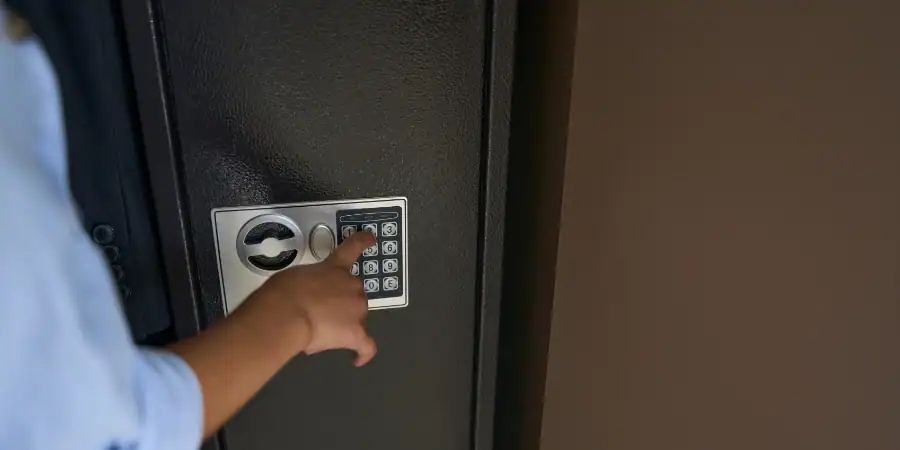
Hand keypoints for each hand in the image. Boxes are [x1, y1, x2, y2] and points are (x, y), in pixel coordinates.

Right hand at [252, 231, 377, 365]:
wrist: (286, 312)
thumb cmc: (282, 292)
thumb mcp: (294, 279)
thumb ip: (308, 286)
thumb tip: (307, 304)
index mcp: (334, 268)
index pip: (353, 248)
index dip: (362, 242)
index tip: (370, 238)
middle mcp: (352, 285)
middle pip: (354, 294)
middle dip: (341, 303)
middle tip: (319, 314)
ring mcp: (357, 310)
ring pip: (357, 318)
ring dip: (344, 324)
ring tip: (320, 334)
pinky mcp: (356, 333)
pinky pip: (366, 345)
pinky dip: (363, 353)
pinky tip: (357, 359)